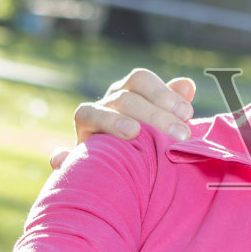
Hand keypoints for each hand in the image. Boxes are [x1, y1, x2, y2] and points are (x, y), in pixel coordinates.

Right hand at [49, 70, 196, 167]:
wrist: (125, 171)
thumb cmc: (152, 140)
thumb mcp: (164, 121)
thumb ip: (174, 104)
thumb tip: (187, 84)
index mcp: (129, 91)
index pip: (141, 80)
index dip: (163, 93)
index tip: (187, 112)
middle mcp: (107, 103)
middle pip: (125, 98)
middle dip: (154, 114)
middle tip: (181, 133)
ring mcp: (87, 125)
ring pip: (92, 114)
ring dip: (112, 122)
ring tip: (134, 133)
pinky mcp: (75, 151)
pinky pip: (65, 153)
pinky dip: (62, 156)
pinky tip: (64, 159)